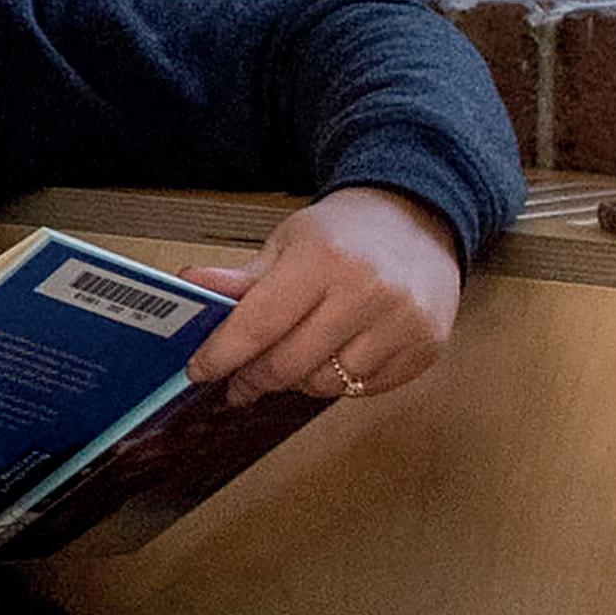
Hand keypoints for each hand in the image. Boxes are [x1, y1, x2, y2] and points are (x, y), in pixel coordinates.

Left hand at [183, 186, 464, 406]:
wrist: (417, 224)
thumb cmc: (343, 234)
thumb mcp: (286, 243)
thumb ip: (242, 276)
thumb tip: (190, 287)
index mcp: (323, 260)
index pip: (260, 324)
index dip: (223, 353)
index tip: (199, 370)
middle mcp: (367, 295)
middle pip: (291, 363)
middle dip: (254, 377)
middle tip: (237, 381)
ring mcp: (402, 327)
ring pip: (327, 384)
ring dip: (297, 382)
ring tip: (287, 362)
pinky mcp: (424, 351)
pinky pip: (364, 390)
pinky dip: (337, 383)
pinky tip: (328, 360)